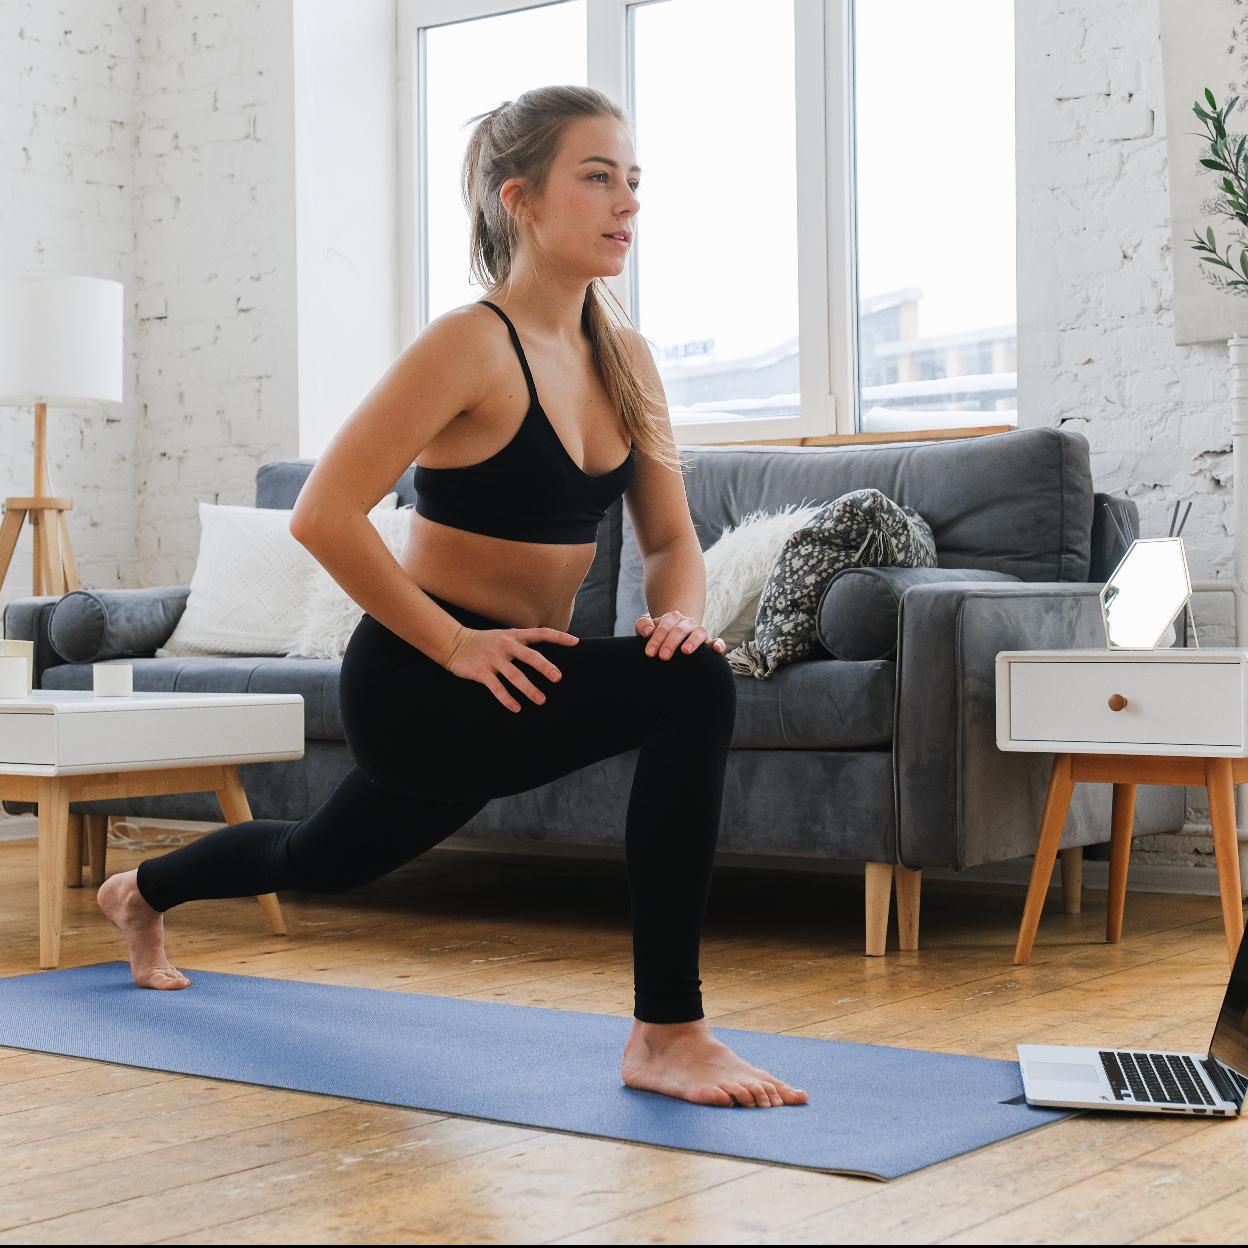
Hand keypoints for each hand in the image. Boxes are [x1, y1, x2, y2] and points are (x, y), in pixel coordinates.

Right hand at [444, 625, 578, 712]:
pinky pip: (497, 688)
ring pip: (514, 675)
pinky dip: (507, 699)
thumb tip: (545, 656)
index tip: (575, 642)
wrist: (454, 643)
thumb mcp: (505, 636)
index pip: (540, 633)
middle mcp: (505, 645)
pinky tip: (517, 708)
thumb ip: (523, 643)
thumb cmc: (486, 642)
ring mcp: (493, 659)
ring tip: (541, 700)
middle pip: (530, 656)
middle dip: (545, 667)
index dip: (558, 637)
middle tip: (558, 678)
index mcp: (514, 636)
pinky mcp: (481, 672)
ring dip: (529, 689)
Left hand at [635, 610, 726, 658]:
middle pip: (680, 630)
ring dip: (692, 641)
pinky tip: (716, 650)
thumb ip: (642, 625)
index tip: (649, 653)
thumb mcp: (647, 630)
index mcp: (672, 618)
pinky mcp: (709, 642)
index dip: (656, 639)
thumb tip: (648, 630)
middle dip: (671, 642)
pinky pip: (717, 641)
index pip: (664, 626)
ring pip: (699, 632)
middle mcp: (687, 623)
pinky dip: (718, 644)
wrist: (673, 638)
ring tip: (685, 651)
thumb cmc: (658, 637)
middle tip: (663, 657)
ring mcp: (699, 632)